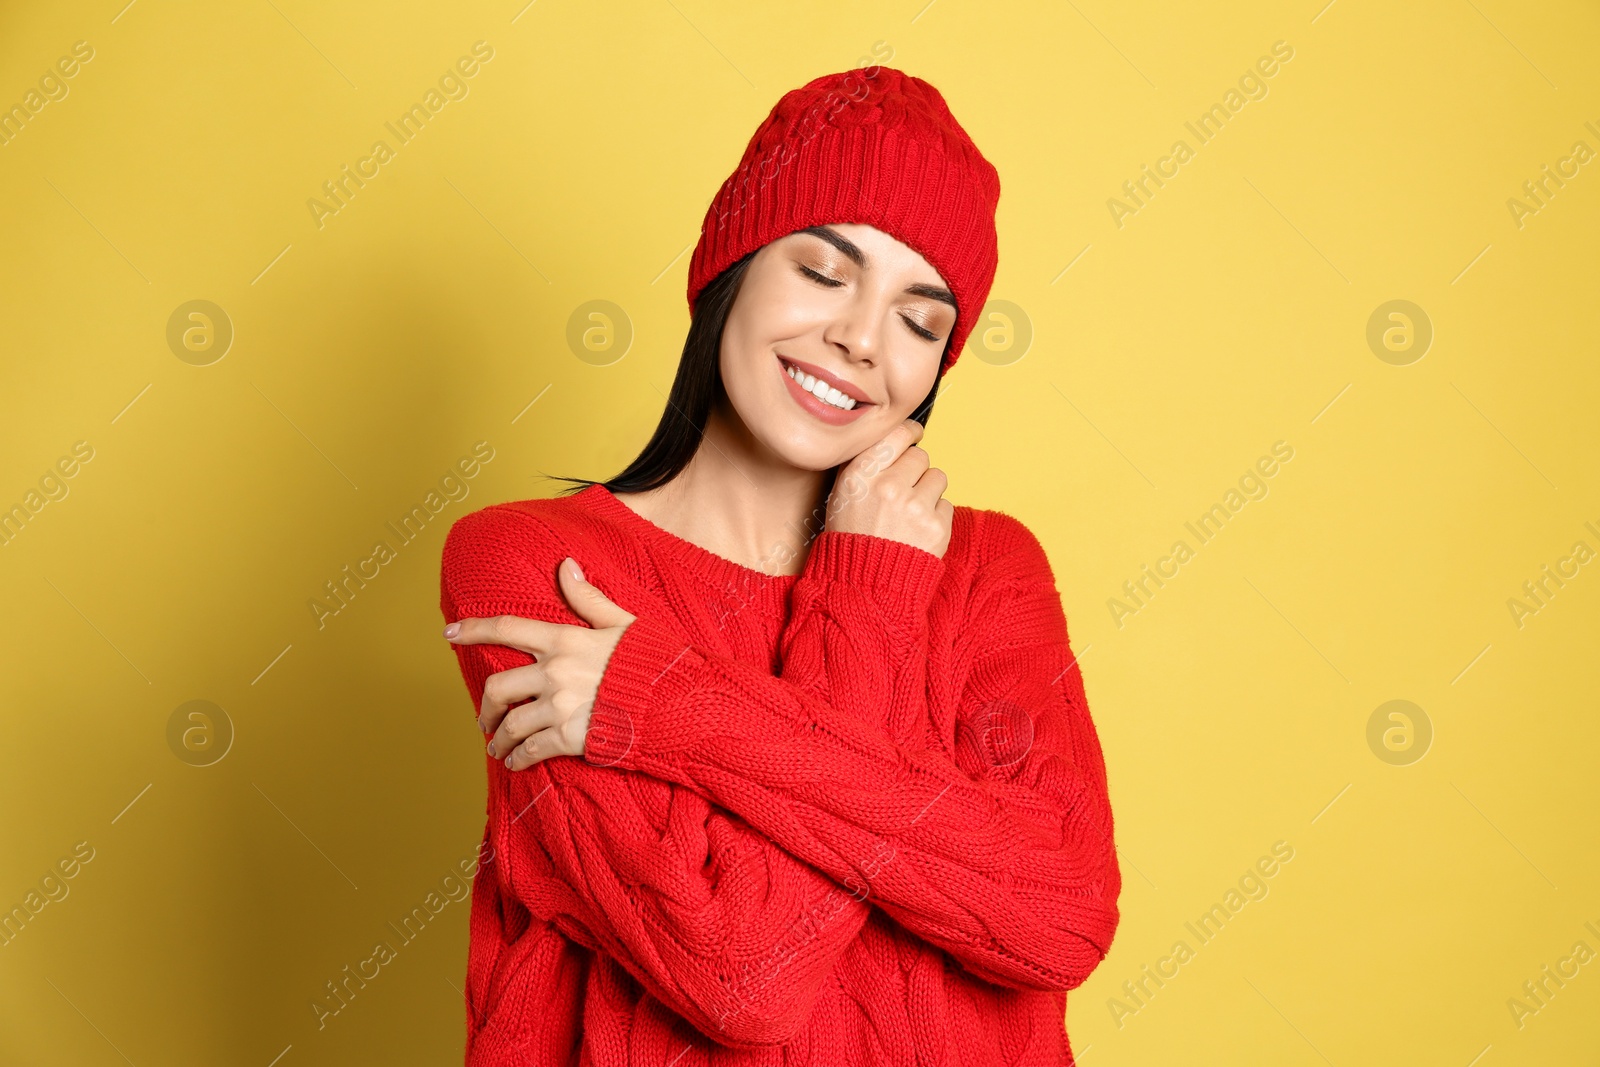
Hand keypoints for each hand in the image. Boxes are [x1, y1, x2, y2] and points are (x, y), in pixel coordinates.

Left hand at [444, 557, 635, 770]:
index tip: (449, 634)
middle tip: (485, 718)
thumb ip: (588, 598)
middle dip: (485, 707)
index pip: (507, 628)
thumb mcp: (623, 623)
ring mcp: (560, 706)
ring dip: (498, 739)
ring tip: (497, 746)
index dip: (473, 629)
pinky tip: (516, 762)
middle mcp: (555, 672)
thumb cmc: (654, 662)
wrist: (678, 703)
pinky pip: (530, 750)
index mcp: (565, 640)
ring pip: (509, 724)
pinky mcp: (569, 737)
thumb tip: (565, 566)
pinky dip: (518, 759)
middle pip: (497, 687)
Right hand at [826, 418, 952, 557]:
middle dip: (915, 471)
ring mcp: (915, 507)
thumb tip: (893, 437)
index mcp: (861, 475)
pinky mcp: (936, 526)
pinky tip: (916, 531)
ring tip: (909, 513)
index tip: (914, 435)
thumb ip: (865, 465)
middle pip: (920, 456)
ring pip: (937, 477)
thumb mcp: (842, 496)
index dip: (909, 433)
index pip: (896, 434)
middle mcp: (888, 486)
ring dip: (928, 492)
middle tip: (902, 492)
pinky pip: (946, 504)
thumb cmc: (851, 540)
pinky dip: (935, 516)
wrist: (865, 586)